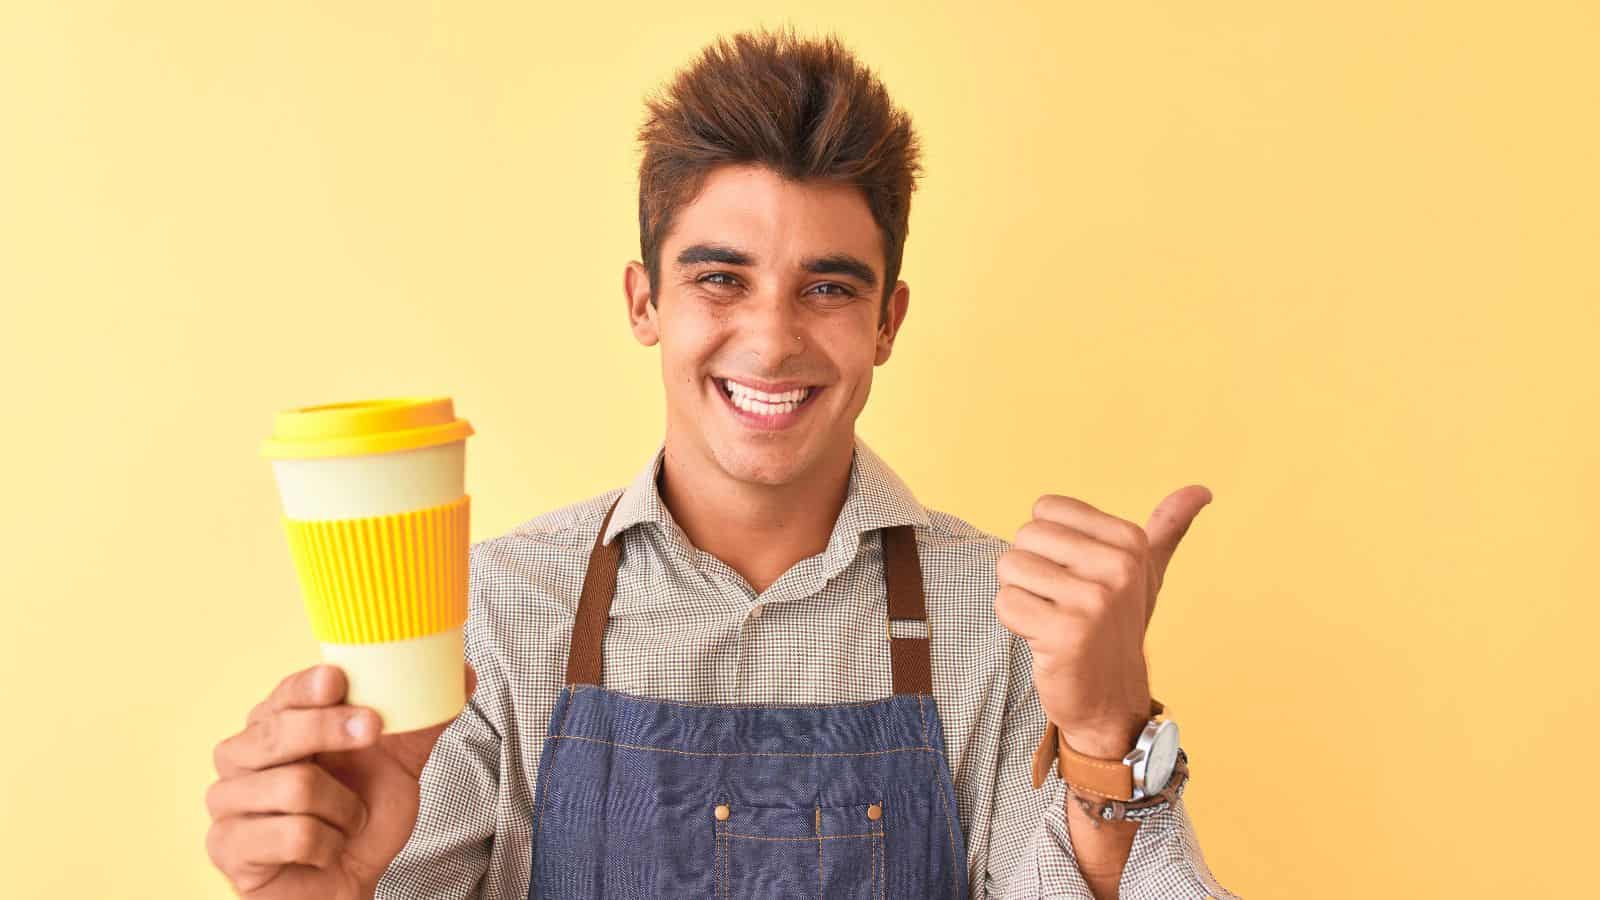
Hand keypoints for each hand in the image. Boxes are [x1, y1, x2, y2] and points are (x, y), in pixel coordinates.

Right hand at [205, 661, 476, 898]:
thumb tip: (462, 672)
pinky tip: (326, 850)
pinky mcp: (227, 846)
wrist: (345, 883)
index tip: (340, 682)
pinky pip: (291, 835)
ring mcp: (226, 802)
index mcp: (274, 724)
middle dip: (333, 731)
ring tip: (346, 820)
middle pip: (278, 732)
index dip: (310, 686)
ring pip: (294, 787)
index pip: (284, 693)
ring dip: (343, 810)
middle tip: (373, 732)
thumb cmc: (359, 818)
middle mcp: (240, 756)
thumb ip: (420, 721)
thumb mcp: (397, 765)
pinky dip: (327, 845)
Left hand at [993, 485, 1211, 756]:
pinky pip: (1006, 603)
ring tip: (1052, 619)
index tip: (1074, 575)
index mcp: (1130, 542)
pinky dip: (1014, 623)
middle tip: (1060, 602)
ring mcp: (1094, 602)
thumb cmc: (1117, 626)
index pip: (1044, 510)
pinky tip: (1044, 640)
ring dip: (1021, 597)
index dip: (1047, 544)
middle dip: (1030, 571)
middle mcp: (1117, 567)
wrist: (1111, 698)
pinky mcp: (1066, 634)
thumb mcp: (1146, 573)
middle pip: (1024, 537)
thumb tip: (1202, 489)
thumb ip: (1168, 528)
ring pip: (1009, 567)